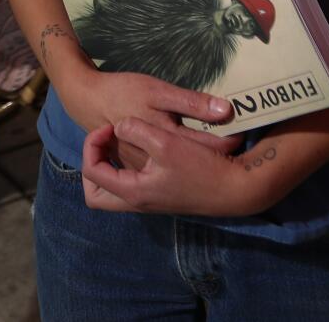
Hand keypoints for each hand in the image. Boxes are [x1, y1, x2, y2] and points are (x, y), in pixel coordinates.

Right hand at [55, 67, 239, 170]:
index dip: (233, 142)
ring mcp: (149, 166)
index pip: (214, 148)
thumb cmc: (122, 92)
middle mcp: (161, 160)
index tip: (244, 134)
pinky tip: (192, 153)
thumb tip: (226, 109)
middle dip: (223, 158)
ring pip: (185, 169)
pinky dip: (183, 162)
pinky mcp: (139, 165)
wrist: (87, 101)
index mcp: (169, 141)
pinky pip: (167, 168)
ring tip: (224, 150)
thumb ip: (191, 102)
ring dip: (204, 160)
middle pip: (203, 164)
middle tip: (241, 146)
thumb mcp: (157, 91)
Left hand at [80, 119, 267, 217]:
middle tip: (103, 145)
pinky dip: (129, 172)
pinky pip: (133, 187)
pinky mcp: (164, 196)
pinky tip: (144, 149)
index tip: (109, 127)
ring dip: (111, 170)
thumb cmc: (200, 168)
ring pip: (114, 193)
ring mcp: (151, 201)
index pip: (92, 172)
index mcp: (132, 191)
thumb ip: (137, 130)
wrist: (236, 190)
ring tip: (119, 144)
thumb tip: (120, 126)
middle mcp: (138, 201)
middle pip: (96, 196)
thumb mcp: (166, 141)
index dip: (92, 145)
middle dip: (94, 169)